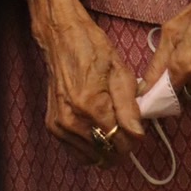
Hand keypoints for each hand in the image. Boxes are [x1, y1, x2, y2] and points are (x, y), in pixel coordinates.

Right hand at [22, 0, 143, 166]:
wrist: (60, 35)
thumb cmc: (91, 46)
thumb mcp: (118, 69)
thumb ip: (129, 105)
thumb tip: (138, 134)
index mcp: (91, 105)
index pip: (121, 143)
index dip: (133, 137)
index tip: (134, 123)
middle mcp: (72, 121)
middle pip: (107, 153)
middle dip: (120, 142)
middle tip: (122, 121)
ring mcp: (60, 126)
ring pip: (93, 156)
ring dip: (104, 145)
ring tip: (107, 120)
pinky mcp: (53, 126)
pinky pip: (78, 152)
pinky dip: (89, 145)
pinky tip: (94, 125)